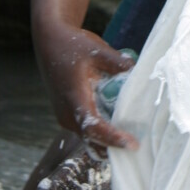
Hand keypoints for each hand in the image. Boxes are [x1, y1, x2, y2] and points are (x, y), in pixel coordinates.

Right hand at [35, 20, 138, 150]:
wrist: (50, 43)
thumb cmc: (72, 45)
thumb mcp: (97, 50)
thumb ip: (118, 63)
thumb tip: (139, 73)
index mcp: (74, 99)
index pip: (93, 128)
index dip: (113, 139)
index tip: (133, 144)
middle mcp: (67, 114)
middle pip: (93, 140)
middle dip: (114, 146)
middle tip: (139, 144)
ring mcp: (65, 116)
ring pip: (89, 138)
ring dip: (107, 140)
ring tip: (132, 134)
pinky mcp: (67, 114)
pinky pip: (85, 130)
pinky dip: (101, 132)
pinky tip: (118, 122)